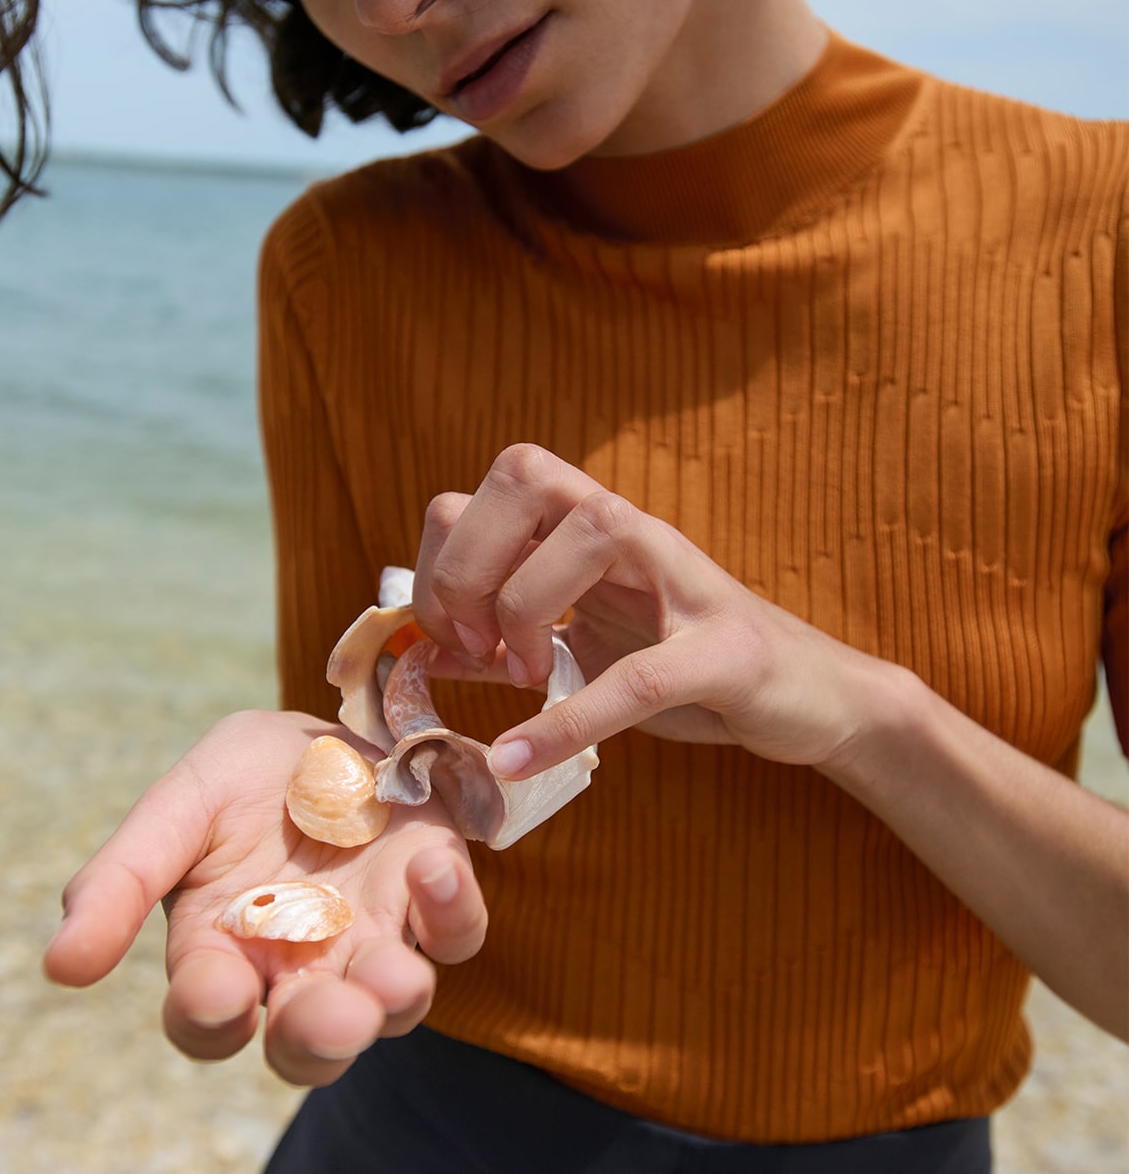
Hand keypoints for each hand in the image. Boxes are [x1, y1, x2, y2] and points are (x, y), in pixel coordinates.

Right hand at [46, 709, 487, 1084]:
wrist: (331, 729)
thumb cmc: (241, 780)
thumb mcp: (173, 811)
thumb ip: (118, 884)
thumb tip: (58, 968)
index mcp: (220, 953)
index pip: (208, 1020)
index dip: (212, 1017)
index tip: (218, 990)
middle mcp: (298, 970)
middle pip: (305, 1046)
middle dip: (318, 1041)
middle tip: (329, 1021)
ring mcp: (372, 943)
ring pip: (390, 1009)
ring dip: (391, 998)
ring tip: (391, 973)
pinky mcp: (435, 904)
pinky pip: (455, 935)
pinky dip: (451, 911)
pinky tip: (432, 868)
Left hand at [405, 444, 918, 776]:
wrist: (812, 702)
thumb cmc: (689, 670)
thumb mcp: (580, 650)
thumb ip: (501, 644)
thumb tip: (418, 647)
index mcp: (587, 530)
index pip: (480, 492)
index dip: (442, 560)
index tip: (446, 635)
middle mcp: (632, 533)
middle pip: (523, 474)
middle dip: (469, 563)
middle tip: (473, 643)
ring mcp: (685, 580)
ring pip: (585, 533)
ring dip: (522, 607)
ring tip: (520, 673)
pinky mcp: (728, 648)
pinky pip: (639, 674)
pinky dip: (569, 719)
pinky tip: (523, 754)